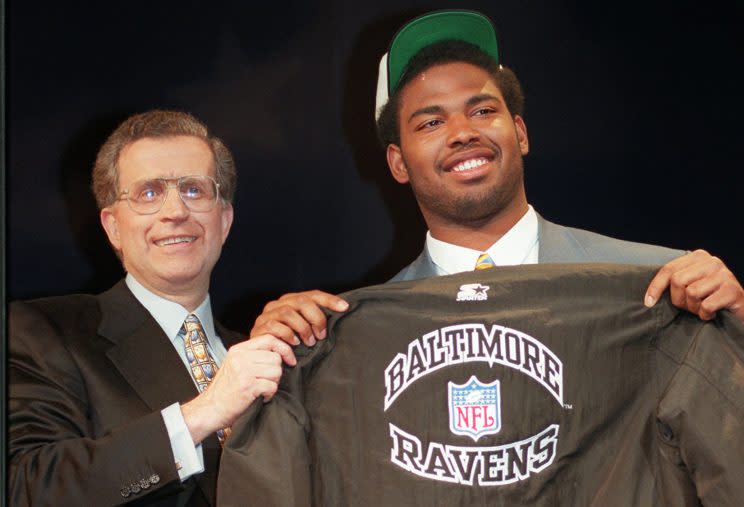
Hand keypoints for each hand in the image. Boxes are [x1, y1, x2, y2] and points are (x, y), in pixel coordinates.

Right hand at [180, 335, 295, 443]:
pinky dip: (269, 394)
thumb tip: (280, 353)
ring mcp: (244, 371)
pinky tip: (260, 397)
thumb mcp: (235, 364)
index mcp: (238, 350)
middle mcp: (241, 357)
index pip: (269, 339)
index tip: (290, 359)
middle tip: (266, 381)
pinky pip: (272, 386)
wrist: (209, 409)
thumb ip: (253, 355)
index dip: (284, 348)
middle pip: (276, 358)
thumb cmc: (224, 390)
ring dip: (273, 383)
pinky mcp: (248, 387)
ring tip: (262, 389)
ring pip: (277, 371)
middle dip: (276, 372)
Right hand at [250, 290, 348, 345]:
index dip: (329, 300)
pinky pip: (274, 327)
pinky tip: (294, 344)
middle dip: (315, 317)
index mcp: (291, 301)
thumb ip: (315, 321)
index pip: (313, 295)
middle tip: (321, 335)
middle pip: (301, 301)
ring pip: (287, 313)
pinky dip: (287, 335)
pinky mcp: (259, 328)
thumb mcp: (303, 330)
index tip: (344, 307)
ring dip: (302, 328)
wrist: (260, 356)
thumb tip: (339, 315)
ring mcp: (267, 315)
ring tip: (309, 342)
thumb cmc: (286, 343)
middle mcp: (278, 304)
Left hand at [645, 249, 743, 321]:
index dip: (656, 287)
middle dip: (679, 300)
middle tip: (689, 306)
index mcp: (698, 256)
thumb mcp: (690, 285)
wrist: (740, 309)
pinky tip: (712, 313)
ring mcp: (724, 274)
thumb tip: (649, 296)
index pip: (668, 270)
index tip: (648, 302)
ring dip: (693, 308)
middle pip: (678, 281)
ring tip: (702, 308)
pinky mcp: (732, 290)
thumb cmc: (710, 298)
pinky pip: (706, 305)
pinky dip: (705, 314)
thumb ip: (674, 281)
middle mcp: (711, 261)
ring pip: (691, 293)